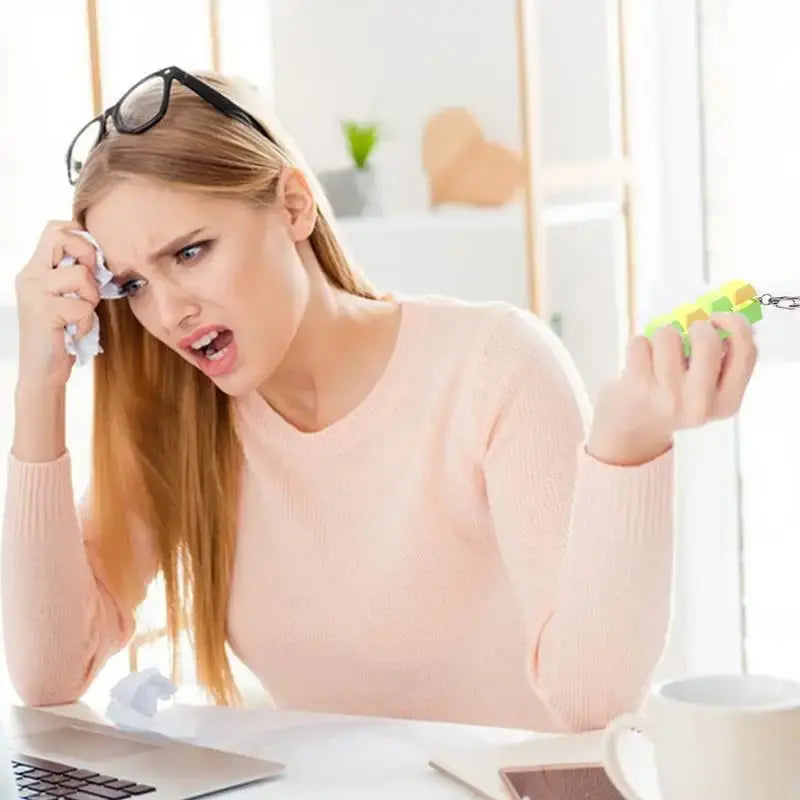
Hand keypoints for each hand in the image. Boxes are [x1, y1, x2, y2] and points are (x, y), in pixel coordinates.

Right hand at [15, 220, 100, 388]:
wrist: (42, 372)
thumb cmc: (62, 334)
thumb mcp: (68, 298)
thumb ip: (76, 276)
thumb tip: (102, 256)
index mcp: (35, 270)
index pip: (55, 229)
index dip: (82, 238)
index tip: (92, 263)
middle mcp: (30, 276)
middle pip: (61, 236)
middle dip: (88, 256)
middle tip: (89, 283)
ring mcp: (34, 292)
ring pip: (81, 275)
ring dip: (91, 298)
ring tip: (80, 315)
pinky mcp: (44, 310)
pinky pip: (84, 306)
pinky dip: (87, 322)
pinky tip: (74, 332)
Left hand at [587, 313, 757, 465]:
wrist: (631, 432)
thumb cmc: (672, 399)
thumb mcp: (705, 390)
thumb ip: (721, 360)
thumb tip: (728, 316)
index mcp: (726, 402)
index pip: (746, 352)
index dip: (735, 324)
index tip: (718, 318)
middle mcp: (699, 403)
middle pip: (707, 340)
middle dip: (697, 325)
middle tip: (688, 331)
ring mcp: (667, 396)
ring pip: (668, 335)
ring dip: (663, 334)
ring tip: (659, 351)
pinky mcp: (637, 387)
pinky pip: (640, 343)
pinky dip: (639, 345)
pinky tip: (640, 362)